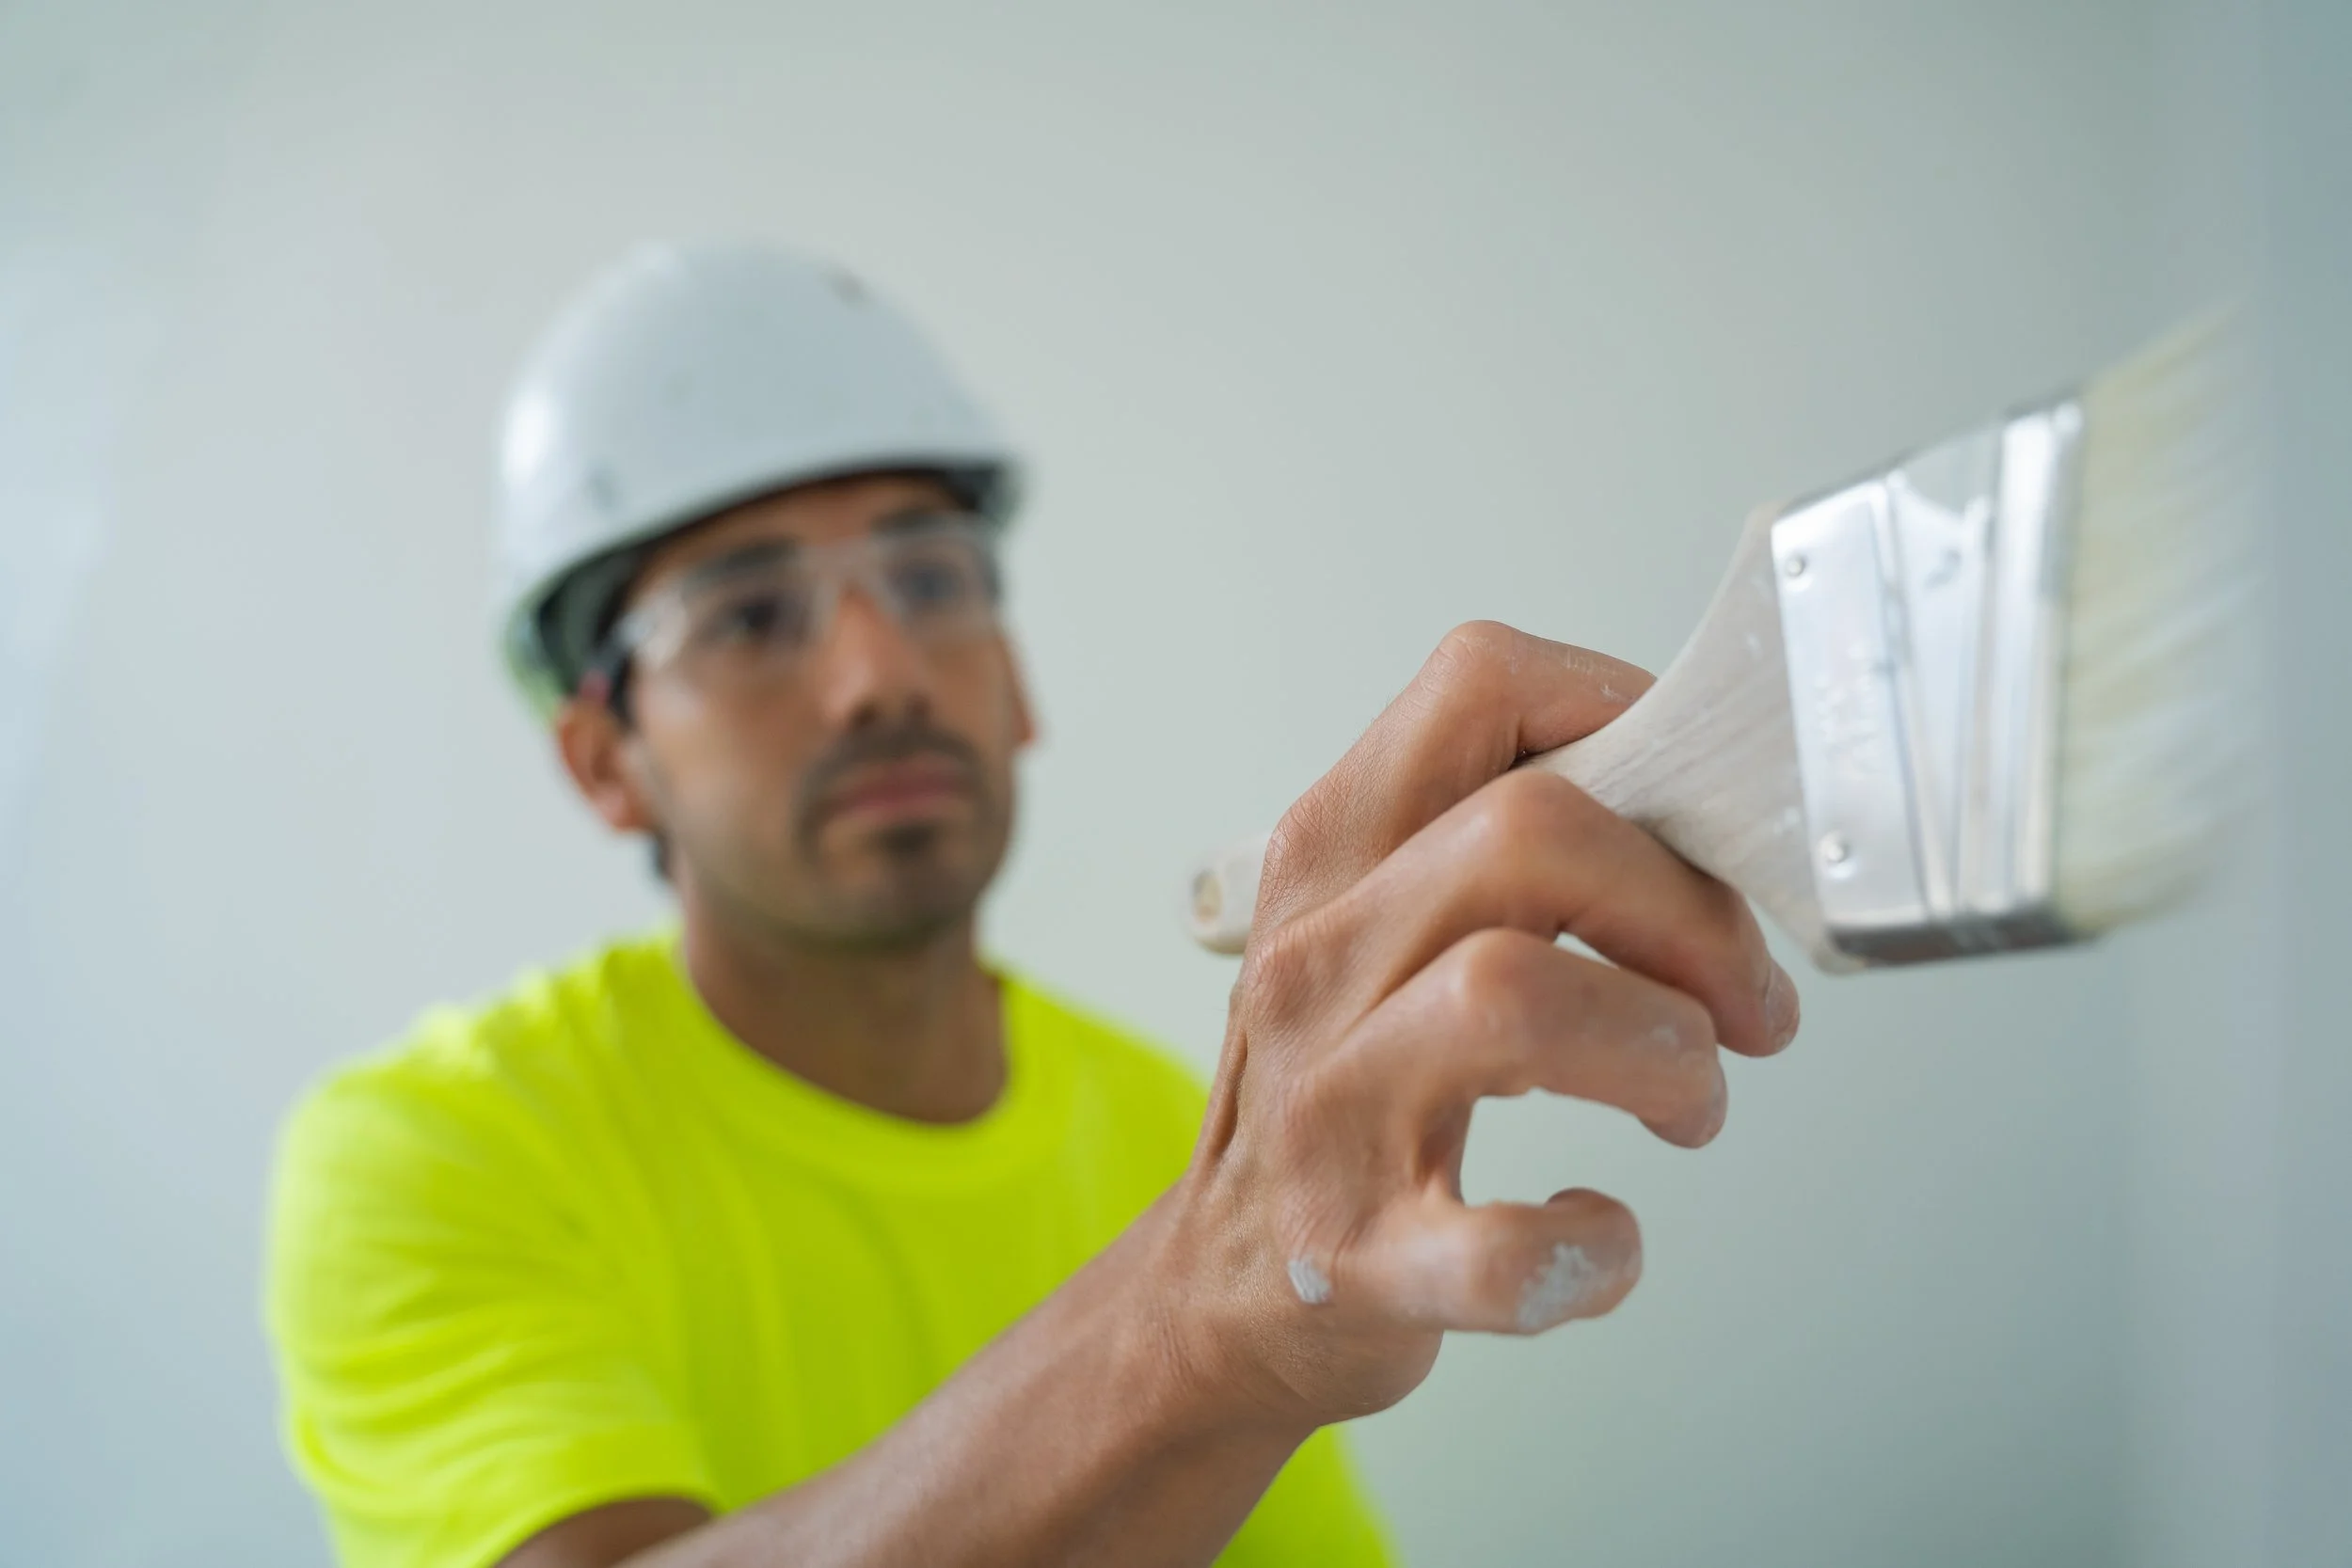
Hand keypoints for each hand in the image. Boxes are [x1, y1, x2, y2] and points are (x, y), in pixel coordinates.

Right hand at [1154, 621, 1800, 1427]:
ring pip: (1512, 996)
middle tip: (1739, 998)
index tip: (1697, 813)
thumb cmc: (1343, 1098)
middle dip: (1687, 910)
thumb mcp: (1378, 934)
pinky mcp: (1358, 1258)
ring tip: (1689, 1102)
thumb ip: (1501, 852)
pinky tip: (1602, 1240)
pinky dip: (1594, 1250)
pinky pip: (1503, 1250)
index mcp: (1329, 858)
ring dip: (1664, 1052)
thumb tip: (1710, 816)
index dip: (1628, 718)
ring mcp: (1326, 1111)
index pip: (1482, 685)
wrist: (1220, 1290)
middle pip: (1531, 831)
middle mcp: (1314, 963)